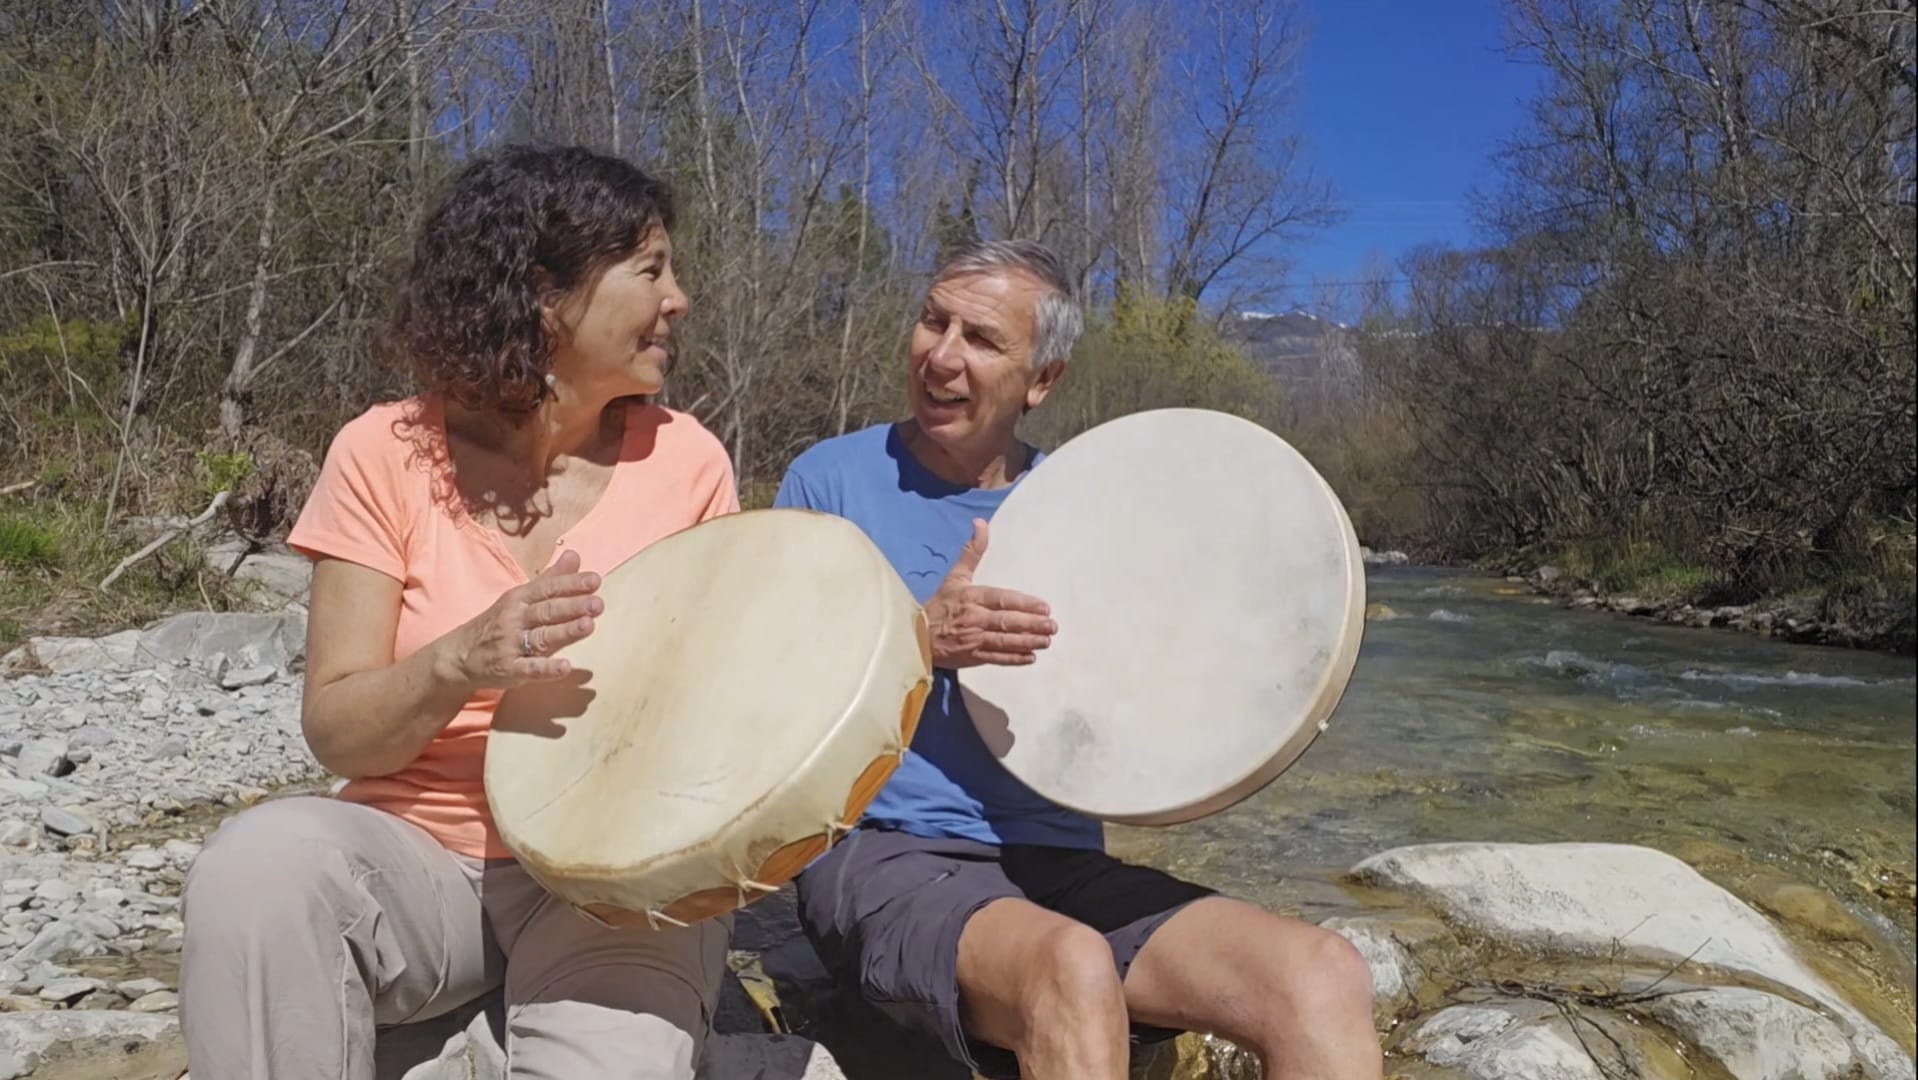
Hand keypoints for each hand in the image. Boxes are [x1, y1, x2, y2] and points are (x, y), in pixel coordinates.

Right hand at [447, 549, 603, 688]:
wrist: (458, 655)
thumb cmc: (497, 624)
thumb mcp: (520, 598)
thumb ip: (550, 579)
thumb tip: (575, 555)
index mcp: (519, 599)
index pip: (547, 588)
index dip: (571, 584)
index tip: (595, 580)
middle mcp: (514, 619)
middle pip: (547, 611)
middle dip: (573, 606)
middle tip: (598, 603)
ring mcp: (510, 645)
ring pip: (541, 637)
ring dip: (565, 631)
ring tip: (588, 625)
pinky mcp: (508, 669)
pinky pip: (529, 669)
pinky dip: (546, 669)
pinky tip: (565, 667)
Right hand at [924, 519, 1055, 667]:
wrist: (917, 635)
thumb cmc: (940, 605)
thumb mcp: (955, 576)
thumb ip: (972, 551)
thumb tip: (980, 523)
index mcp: (972, 597)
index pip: (1002, 599)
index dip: (1025, 604)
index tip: (1044, 607)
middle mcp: (974, 618)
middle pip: (1007, 621)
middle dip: (1033, 624)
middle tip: (1052, 625)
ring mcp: (973, 639)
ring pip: (1005, 641)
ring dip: (1028, 641)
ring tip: (1046, 641)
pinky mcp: (971, 657)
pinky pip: (996, 658)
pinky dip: (1013, 659)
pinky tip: (1030, 657)